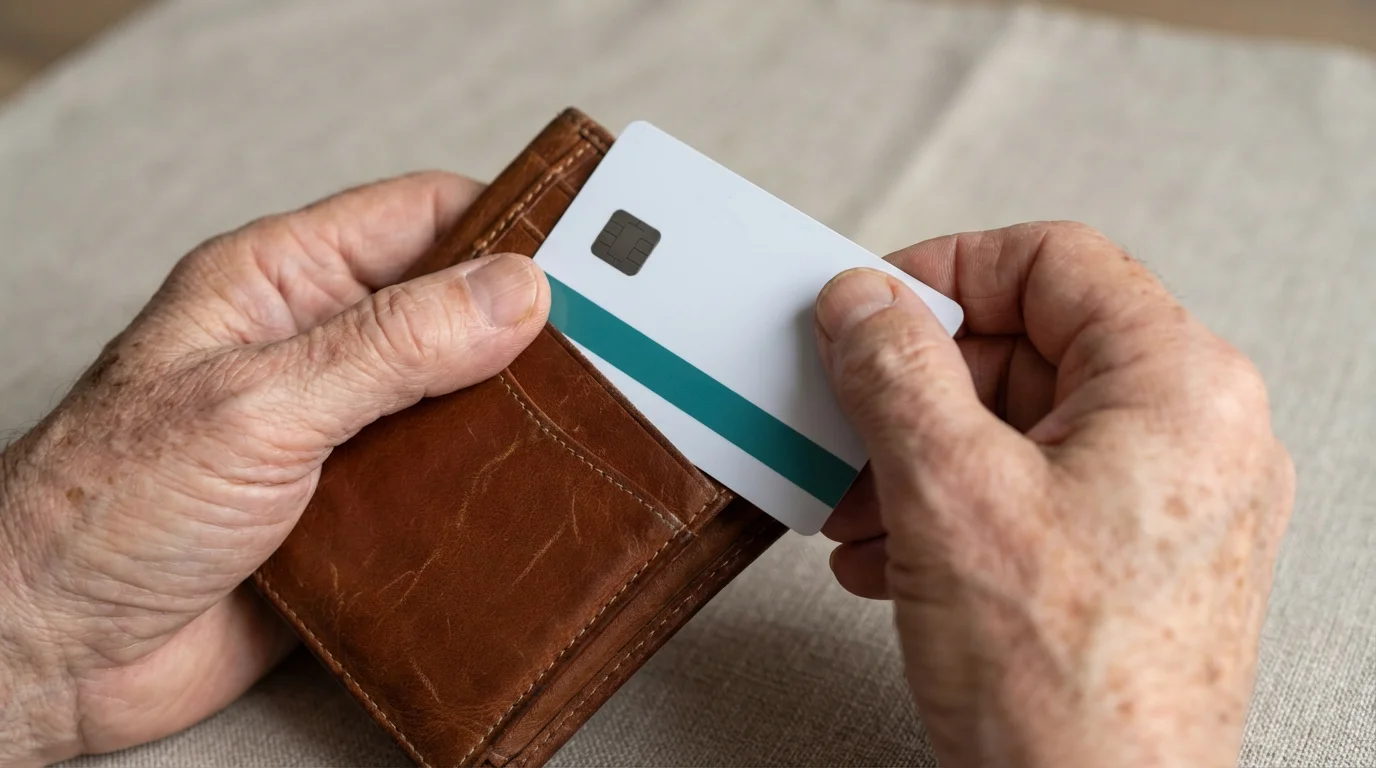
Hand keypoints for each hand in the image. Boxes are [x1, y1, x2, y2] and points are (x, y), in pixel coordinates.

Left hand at [0, 172, 549, 764]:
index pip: (418, 218)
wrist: (57, 654)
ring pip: (458, 401)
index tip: (590, 249)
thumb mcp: (257, 403)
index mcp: (280, 285)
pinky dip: (491, 491)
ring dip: (513, 416)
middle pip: (452, 311)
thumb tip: (513, 290)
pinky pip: (445, 485)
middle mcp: (317, 351)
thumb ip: (389, 346)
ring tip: (585, 425)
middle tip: (609, 348)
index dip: (505, 223)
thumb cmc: (103, 507)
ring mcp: (339, 433)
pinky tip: (530, 499)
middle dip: (528, 329)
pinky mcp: (355, 513)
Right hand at [816, 223, 1292, 766]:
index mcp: (1179, 386)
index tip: (871, 309)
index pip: (1054, 260)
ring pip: (1020, 428)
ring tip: (857, 509)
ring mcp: (1168, 503)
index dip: (947, 271)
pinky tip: (890, 558)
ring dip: (919, 459)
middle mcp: (1194, 434)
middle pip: (1029, 348)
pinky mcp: (1135, 560)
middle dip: (916, 391)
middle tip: (845, 422)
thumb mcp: (949, 493)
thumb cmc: (1067, 689)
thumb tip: (861, 300)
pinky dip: (952, 511)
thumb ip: (895, 371)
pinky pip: (1033, 494)